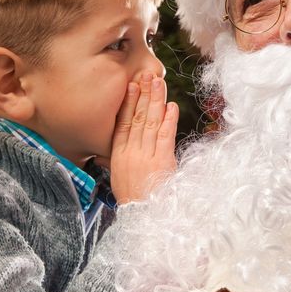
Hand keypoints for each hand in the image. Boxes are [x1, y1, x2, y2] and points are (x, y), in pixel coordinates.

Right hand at [108, 72, 178, 203]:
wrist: (142, 216)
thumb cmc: (133, 198)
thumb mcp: (118, 176)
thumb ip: (119, 158)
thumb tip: (118, 145)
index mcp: (118, 154)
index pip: (123, 122)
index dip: (129, 102)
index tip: (133, 85)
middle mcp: (131, 152)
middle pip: (138, 117)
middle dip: (144, 94)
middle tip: (148, 75)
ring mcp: (147, 156)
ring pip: (151, 123)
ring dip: (156, 101)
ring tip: (159, 83)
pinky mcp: (162, 162)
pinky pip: (165, 137)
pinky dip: (169, 121)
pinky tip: (171, 106)